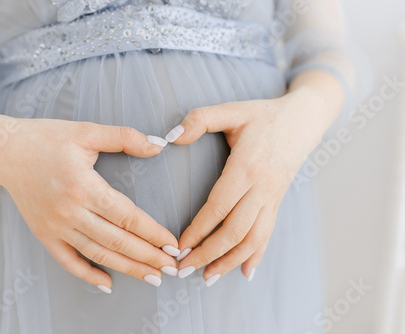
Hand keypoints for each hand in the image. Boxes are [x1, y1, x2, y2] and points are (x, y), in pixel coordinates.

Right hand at [0, 119, 179, 292]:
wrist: (4, 152)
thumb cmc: (46, 139)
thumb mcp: (87, 131)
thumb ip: (125, 137)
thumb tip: (158, 146)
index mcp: (84, 186)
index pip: (127, 216)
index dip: (153, 232)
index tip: (173, 244)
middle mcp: (70, 211)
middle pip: (117, 241)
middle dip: (148, 257)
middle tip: (172, 268)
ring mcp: (55, 226)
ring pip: (98, 254)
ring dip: (127, 269)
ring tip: (152, 278)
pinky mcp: (44, 234)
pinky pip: (68, 261)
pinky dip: (88, 275)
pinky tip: (107, 284)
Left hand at [167, 91, 326, 285]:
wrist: (303, 120)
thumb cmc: (263, 115)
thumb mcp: (231, 109)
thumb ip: (199, 119)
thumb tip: (169, 137)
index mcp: (247, 167)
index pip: (218, 207)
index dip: (198, 230)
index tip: (179, 247)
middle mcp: (262, 188)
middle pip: (234, 231)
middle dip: (208, 254)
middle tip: (183, 269)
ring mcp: (272, 198)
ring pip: (252, 239)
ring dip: (229, 261)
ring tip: (206, 278)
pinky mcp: (277, 202)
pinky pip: (267, 234)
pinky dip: (256, 256)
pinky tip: (244, 273)